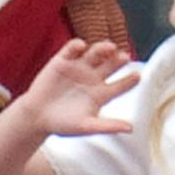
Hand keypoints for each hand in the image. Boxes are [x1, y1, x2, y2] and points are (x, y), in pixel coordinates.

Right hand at [16, 38, 137, 137]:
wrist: (37, 116)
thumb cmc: (63, 124)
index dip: (129, 80)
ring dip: (102, 49)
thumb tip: (130, 129)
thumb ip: (107, 126)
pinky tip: (81, 46)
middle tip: (124, 57)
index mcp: (101, 94)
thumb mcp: (86, 126)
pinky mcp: (61, 61)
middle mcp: (92, 78)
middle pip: (110, 66)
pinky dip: (76, 46)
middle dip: (117, 60)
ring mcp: (77, 68)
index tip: (137, 76)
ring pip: (94, 54)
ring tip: (109, 47)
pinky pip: (71, 50)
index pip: (121, 85)